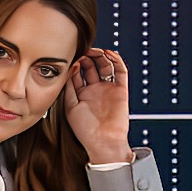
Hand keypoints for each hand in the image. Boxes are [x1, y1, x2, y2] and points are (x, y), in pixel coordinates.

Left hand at [64, 48, 131, 163]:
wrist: (103, 140)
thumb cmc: (85, 129)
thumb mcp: (70, 107)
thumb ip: (70, 87)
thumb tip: (72, 69)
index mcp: (82, 95)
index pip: (78, 74)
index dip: (76, 64)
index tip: (72, 58)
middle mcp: (96, 90)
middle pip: (92, 67)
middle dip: (88, 57)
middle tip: (84, 50)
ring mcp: (108, 88)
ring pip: (106, 66)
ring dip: (100, 56)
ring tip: (94, 50)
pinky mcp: (121, 88)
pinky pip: (120, 71)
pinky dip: (116, 60)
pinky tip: (109, 53)